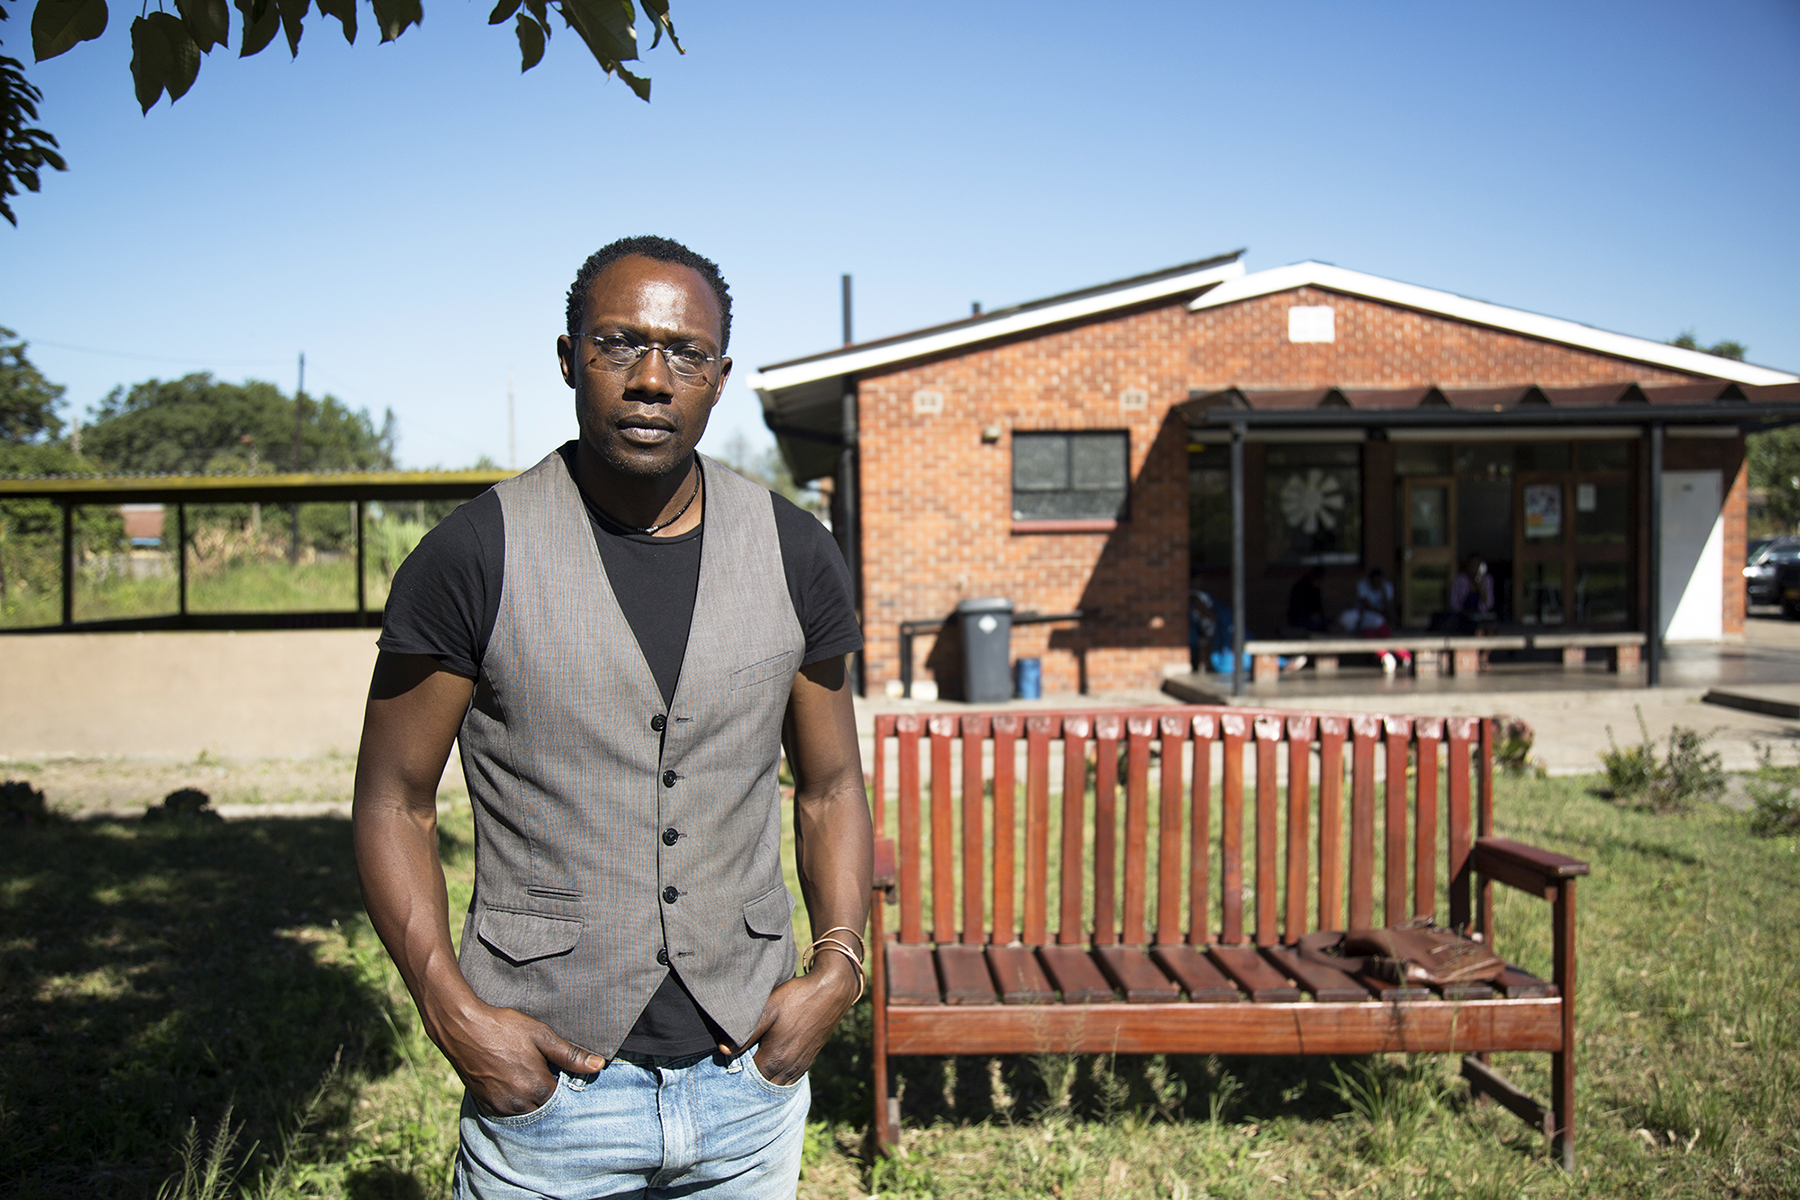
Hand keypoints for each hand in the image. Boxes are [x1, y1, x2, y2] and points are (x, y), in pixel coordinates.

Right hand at [431, 995, 605, 1115]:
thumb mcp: (541, 1035)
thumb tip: (598, 1066)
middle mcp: (519, 1103)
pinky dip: (513, 1101)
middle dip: (547, 1092)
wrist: (463, 1028)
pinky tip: (511, 1080)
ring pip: (526, 1111)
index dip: (563, 1082)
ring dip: (530, 1098)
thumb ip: (570, 1054)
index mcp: (538, 1087)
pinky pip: (507, 1111)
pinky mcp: (485, 1104)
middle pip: (544, 1106)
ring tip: (526, 1074)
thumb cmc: (504, 1027)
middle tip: (541, 1070)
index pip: (562, 1097)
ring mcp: (501, 1106)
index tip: (558, 1069)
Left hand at [732, 957, 858, 1085]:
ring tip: (751, 1074)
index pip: (749, 1081)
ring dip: (764, 1083)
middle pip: (763, 1087)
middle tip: (735, 1074)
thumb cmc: (797, 997)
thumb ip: (745, 1034)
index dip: (736, 1077)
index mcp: (775, 1058)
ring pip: (778, 1085)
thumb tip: (723, 1051)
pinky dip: (778, 1079)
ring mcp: (801, 1065)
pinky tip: (771, 1070)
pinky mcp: (809, 1059)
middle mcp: (789, 1068)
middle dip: (749, 1084)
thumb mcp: (768, 1010)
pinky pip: (790, 1079)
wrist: (831, 990)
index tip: (726, 1070)